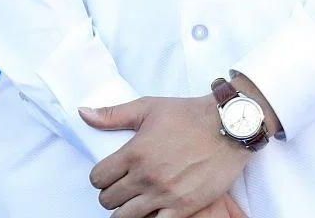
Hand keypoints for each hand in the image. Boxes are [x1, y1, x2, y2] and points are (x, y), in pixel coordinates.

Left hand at [82, 95, 248, 216]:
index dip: (102, 177)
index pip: (97, 178)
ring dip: (126, 211)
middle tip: (125, 187)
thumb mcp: (150, 107)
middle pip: (108, 200)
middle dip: (112, 194)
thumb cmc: (191, 114)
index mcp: (134, 153)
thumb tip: (83, 113)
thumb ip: (114, 115)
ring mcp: (164, 194)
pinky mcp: (183, 207)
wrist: (231, 125)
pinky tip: (153, 210)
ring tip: (137, 201)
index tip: (112, 174)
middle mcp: (146, 176)